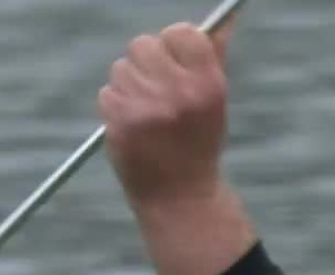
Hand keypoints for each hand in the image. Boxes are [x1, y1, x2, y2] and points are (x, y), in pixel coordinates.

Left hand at [98, 20, 234, 208]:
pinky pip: (107, 93)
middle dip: (147, 63)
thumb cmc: (198, 143)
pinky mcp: (120, 122)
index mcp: (207, 84)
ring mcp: (146, 108)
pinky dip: (116, 106)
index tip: (173, 61)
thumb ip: (214, 55)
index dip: (173, 44)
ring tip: (146, 112)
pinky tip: (132, 126)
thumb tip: (226, 18)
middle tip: (157, 88)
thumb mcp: (215, 100)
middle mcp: (177, 93)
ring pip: (121, 68)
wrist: (178, 197)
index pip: (181, 33)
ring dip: (130, 85)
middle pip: (144, 44)